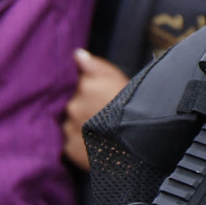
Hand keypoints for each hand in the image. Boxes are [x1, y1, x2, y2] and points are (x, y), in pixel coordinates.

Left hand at [64, 50, 129, 169]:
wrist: (136, 142)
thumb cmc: (132, 106)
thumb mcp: (118, 78)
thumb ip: (94, 65)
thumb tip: (77, 54)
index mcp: (85, 85)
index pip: (79, 85)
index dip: (89, 91)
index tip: (100, 98)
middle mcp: (72, 105)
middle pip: (73, 105)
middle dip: (83, 109)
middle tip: (101, 117)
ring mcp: (69, 128)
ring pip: (69, 124)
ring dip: (78, 126)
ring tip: (98, 133)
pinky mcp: (69, 149)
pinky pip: (69, 144)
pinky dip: (78, 144)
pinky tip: (92, 145)